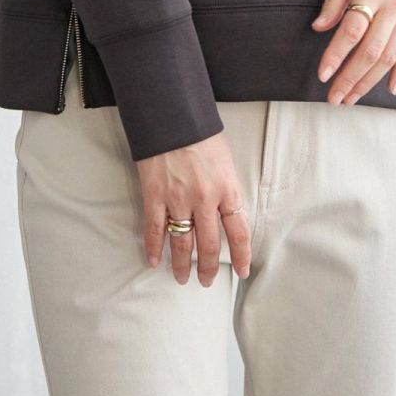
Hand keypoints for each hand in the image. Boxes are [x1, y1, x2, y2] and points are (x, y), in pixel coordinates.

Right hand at [137, 129, 251, 286]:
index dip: (241, 254)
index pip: (238, 231)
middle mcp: (205, 199)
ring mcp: (178, 199)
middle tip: (205, 281)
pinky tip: (154, 261)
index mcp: (227, 188)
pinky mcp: (155, 195)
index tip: (241, 270)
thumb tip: (227, 211)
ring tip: (182, 278)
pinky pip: (155, 229)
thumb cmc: (201, 132)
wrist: (173, 114)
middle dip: (208, 267)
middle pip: (209, 244)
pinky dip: (154, 247)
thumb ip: (226, 187)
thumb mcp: (225, 160)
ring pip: (182, 242)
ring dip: (182, 264)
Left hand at [311, 0, 395, 104]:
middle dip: (351, 78)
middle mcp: (394, 6)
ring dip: (370, 81)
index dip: (336, 55)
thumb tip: (319, 28)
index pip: (352, 30)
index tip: (322, 75)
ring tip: (352, 98)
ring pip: (390, 57)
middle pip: (372, 51)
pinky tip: (389, 88)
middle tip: (334, 98)